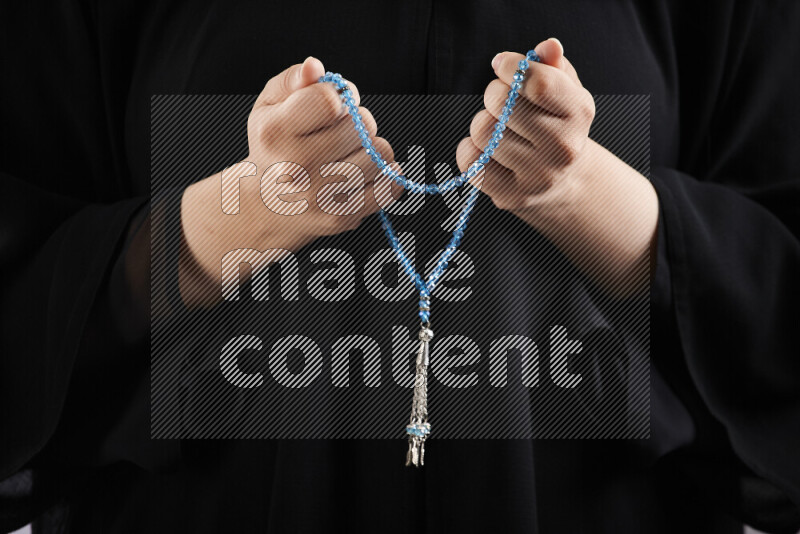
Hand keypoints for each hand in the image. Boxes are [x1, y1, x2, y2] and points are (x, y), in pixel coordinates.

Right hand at [180, 57, 400, 306]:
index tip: (330, 107)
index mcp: (276, 132)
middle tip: (339, 132)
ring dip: (370, 148)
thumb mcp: (270, 106)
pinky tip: (365, 172)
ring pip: (381, 153)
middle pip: (362, 125)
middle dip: (357, 122)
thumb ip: (294, 80)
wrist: (267, 207)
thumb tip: (315, 68)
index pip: (330, 101)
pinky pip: (390, 186)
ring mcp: (321, 195)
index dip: (338, 97)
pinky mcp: (343, 216)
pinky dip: (385, 175)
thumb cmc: (276, 146)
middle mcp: (297, 167)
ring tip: (348, 154)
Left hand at [458, 39, 658, 296]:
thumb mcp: (564, 92)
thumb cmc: (557, 126)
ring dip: (483, 123)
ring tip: (498, 128)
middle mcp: (563, 149)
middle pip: (503, 104)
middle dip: (494, 94)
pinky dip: (470, 149)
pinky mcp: (510, 197)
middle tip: (501, 100)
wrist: (562, 183)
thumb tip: (548, 47)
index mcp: (579, 115)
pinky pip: (470, 160)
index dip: (512, 67)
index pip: (538, 84)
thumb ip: (554, 66)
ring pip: (484, 131)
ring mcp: (537, 177)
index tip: (503, 66)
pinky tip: (487, 150)